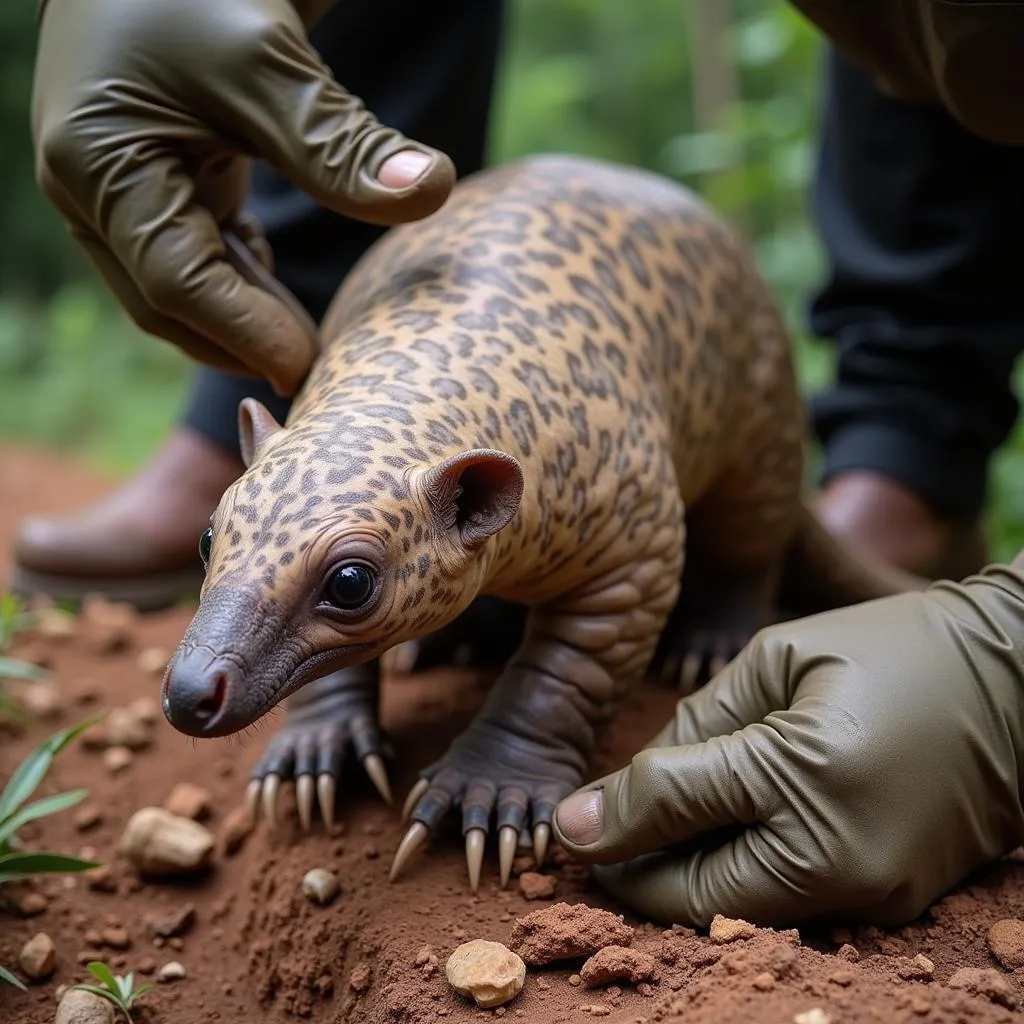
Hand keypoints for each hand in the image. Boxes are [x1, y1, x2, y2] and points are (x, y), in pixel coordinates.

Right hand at [32, 0, 455, 395]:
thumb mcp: (267, 63)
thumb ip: (340, 143)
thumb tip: (430, 190)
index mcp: (98, 166)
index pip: (175, 283)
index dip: (245, 332)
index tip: (309, 364)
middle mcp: (93, 190)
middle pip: (169, 303)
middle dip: (240, 343)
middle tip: (315, 371)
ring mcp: (117, 192)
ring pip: (180, 289)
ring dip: (242, 320)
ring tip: (307, 346)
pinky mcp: (150, 183)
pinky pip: (191, 257)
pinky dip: (238, 284)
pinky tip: (280, 300)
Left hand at [552, 558, 1023, 927]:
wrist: (1014, 677)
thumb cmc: (889, 647)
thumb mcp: (778, 660)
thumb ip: (695, 729)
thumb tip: (610, 799)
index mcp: (806, 775)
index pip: (672, 815)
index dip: (604, 824)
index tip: (560, 825)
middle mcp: (842, 856)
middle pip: (693, 894)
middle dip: (632, 873)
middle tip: (595, 842)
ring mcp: (873, 892)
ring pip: (735, 911)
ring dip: (679, 880)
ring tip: (647, 836)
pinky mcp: (894, 904)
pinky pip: (786, 906)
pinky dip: (736, 879)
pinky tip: (715, 838)